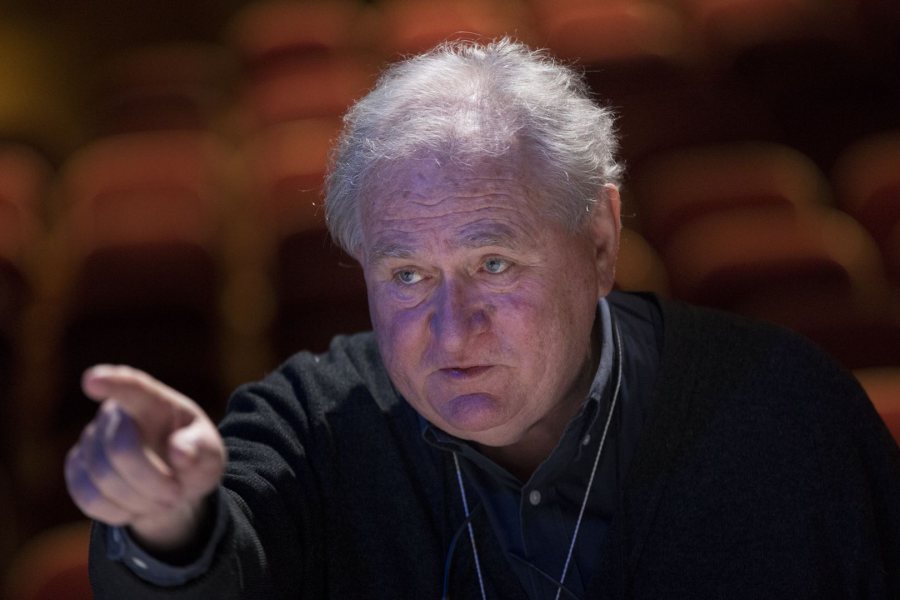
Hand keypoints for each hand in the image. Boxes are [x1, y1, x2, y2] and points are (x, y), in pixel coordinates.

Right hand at [64, 365, 225, 552]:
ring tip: (162, 500)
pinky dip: (118, 511)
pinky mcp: (77, 469)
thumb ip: (202, 450)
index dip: (112, 382)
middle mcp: (116, 415)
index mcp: (154, 402)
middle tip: (177, 494)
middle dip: (151, 480)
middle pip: (120, 449)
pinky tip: (137, 506)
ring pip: (102, 478)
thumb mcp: (211, 455)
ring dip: (138, 499)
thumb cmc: (193, 460)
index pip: (131, 387)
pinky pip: (88, 497)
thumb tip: (179, 450)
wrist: (173, 486)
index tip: (93, 380)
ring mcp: (91, 440)